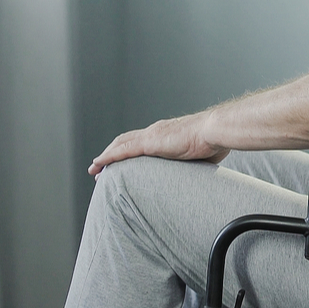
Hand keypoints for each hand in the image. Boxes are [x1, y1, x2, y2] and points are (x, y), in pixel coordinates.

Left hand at [87, 112, 229, 174]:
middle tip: (100, 166)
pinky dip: (108, 156)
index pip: (141, 141)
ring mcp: (151, 136)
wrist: (214, 131)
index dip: (127, 150)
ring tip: (94, 169)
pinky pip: (122, 150)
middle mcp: (155, 132)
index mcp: (166, 134)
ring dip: (105, 157)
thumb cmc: (213, 142)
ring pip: (119, 145)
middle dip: (111, 153)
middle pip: (125, 141)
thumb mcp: (199, 155)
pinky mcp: (149, 143)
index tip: (120, 161)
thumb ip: (192, 163)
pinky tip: (99, 163)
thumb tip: (197, 176)